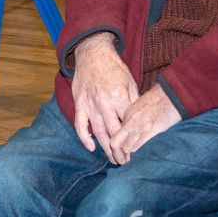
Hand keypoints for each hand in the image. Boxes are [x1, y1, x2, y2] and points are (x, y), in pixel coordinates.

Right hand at [70, 33, 137, 163]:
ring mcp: (90, 105)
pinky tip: (91, 148)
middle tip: (125, 162)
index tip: (137, 151)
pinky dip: (85, 138)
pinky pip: (80, 125)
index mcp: (119, 97)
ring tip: (113, 160)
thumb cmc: (114, 68)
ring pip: (98, 133)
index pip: (128, 125)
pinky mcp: (80, 104)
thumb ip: (133, 101)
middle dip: (121, 150)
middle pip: (114, 133)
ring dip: (106, 149)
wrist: (92, 54)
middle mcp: (104, 103)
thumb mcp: (130, 81)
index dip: (132, 140)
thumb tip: (137, 119)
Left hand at [111, 86, 182, 158]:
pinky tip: (137, 159)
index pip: (114, 132)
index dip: (115, 145)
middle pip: (115, 142)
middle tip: (120, 162)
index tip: (118, 152)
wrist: (172, 93)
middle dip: (116, 155)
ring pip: (125, 147)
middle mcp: (130, 121)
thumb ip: (136, 117)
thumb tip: (134, 129)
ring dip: (125, 157)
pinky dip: (136, 154)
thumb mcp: (142, 105)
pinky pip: (137, 146)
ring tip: (127, 163)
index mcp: (127, 113)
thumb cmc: (161, 98)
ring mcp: (139, 126)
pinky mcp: (150, 130)